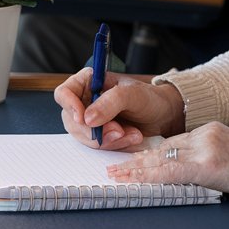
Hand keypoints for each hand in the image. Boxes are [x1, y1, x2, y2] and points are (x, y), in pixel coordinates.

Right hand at [54, 68, 184, 148]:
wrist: (164, 116)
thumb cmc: (149, 98)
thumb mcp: (132, 94)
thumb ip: (110, 103)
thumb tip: (87, 118)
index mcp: (89, 82)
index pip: (64, 93)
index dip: (69, 106)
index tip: (82, 118)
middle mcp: (86, 101)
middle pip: (72, 120)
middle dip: (95, 130)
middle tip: (118, 131)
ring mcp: (92, 121)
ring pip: (85, 137)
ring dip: (108, 140)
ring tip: (131, 133)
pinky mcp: (100, 136)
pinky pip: (99, 146)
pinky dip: (115, 146)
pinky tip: (131, 137)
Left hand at [106, 123, 228, 198]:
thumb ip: (212, 155)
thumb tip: (194, 169)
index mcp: (210, 130)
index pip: (173, 141)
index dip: (151, 151)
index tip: (135, 157)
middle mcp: (204, 134)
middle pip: (163, 147)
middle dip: (137, 159)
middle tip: (114, 166)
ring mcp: (205, 148)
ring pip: (162, 158)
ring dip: (136, 169)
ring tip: (116, 175)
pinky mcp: (208, 166)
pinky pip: (172, 171)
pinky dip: (151, 176)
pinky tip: (136, 181)